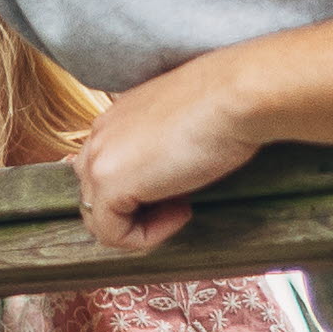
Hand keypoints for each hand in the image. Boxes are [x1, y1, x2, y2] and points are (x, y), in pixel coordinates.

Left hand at [67, 53, 268, 251]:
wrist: (236, 96)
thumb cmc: (226, 107)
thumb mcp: (182, 129)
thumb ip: (158, 153)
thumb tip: (163, 186)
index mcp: (115, 120)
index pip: (105, 172)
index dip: (142, 193)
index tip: (181, 187)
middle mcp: (99, 136)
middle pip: (96, 199)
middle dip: (137, 212)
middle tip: (181, 201)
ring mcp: (99, 159)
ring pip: (100, 219)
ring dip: (141, 225)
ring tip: (182, 206)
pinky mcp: (109, 183)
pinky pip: (112, 234)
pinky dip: (148, 236)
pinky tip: (182, 210)